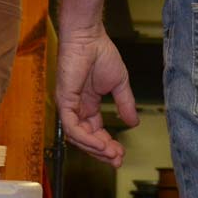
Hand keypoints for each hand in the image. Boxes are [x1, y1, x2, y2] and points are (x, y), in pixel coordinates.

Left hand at [55, 24, 138, 166]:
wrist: (89, 37)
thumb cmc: (101, 53)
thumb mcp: (119, 84)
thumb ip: (125, 104)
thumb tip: (133, 123)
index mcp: (87, 104)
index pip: (95, 131)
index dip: (107, 145)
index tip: (121, 154)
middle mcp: (76, 108)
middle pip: (86, 139)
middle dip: (102, 152)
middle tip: (118, 160)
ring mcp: (68, 106)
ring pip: (78, 138)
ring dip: (96, 148)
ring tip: (113, 154)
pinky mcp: (64, 102)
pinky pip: (73, 128)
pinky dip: (87, 138)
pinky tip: (102, 143)